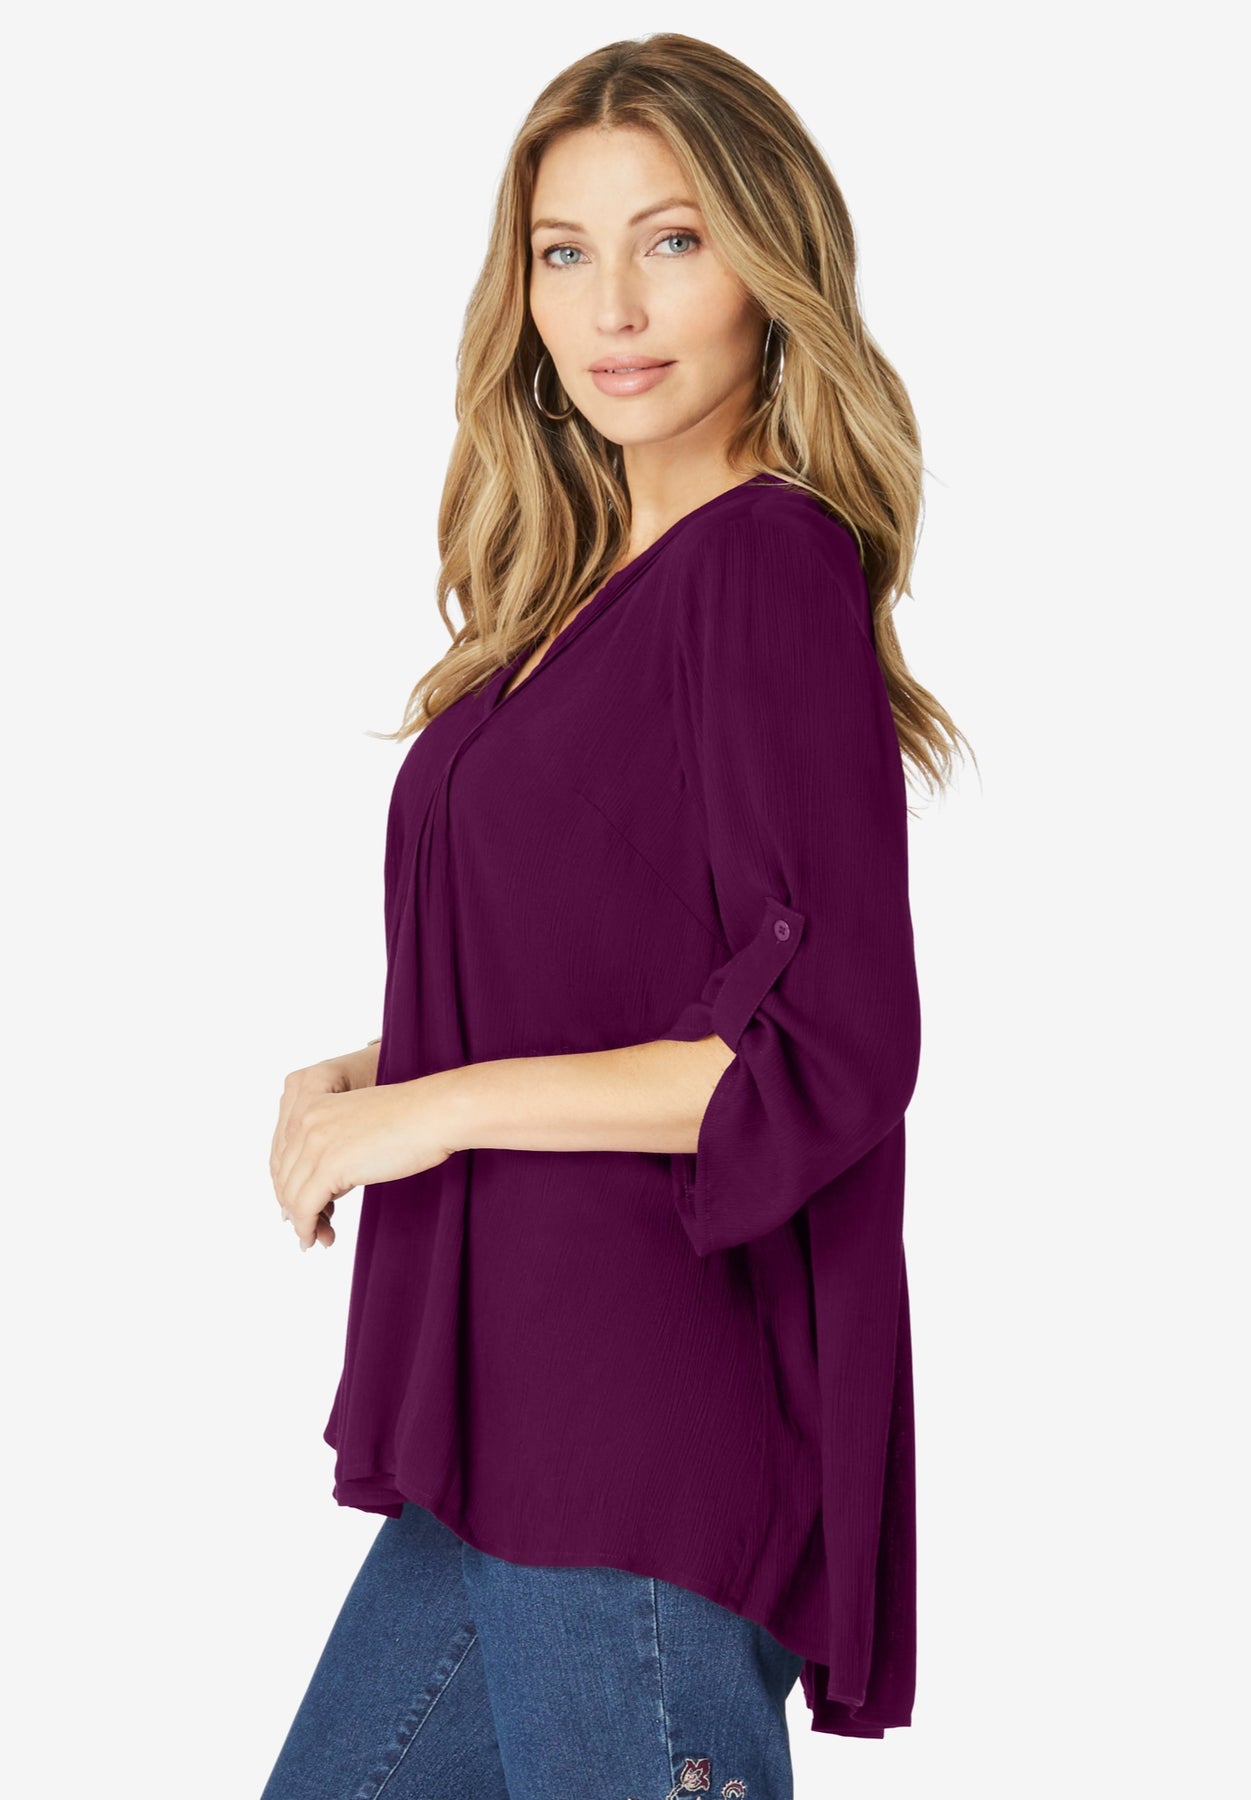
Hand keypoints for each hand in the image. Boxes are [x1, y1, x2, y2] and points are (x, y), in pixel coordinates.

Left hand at [269, 1050, 452, 1250]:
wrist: (435, 1113)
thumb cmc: (410, 1120)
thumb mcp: (357, 1128)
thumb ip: (331, 1149)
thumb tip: (316, 1194)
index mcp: (309, 1101)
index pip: (282, 1152)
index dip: (287, 1183)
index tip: (298, 1206)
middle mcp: (305, 1118)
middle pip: (283, 1175)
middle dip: (294, 1206)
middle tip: (312, 1228)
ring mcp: (315, 1140)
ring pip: (291, 1195)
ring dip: (303, 1223)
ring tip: (320, 1237)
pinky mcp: (330, 1164)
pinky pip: (305, 1207)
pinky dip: (308, 1228)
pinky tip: (322, 1239)